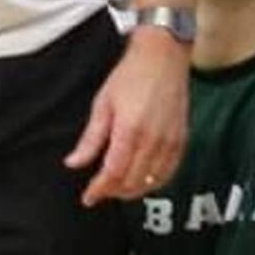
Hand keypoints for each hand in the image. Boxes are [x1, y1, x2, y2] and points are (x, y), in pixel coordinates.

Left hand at [65, 30, 189, 206]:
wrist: (163, 56)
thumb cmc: (130, 75)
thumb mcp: (102, 104)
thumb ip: (90, 139)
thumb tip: (74, 163)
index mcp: (130, 130)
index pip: (114, 173)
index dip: (100, 189)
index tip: (88, 197)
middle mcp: (153, 140)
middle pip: (132, 181)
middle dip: (114, 192)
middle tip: (100, 192)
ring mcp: (170, 141)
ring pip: (152, 181)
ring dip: (133, 190)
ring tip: (117, 189)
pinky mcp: (181, 139)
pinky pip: (169, 172)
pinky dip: (154, 183)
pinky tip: (142, 181)